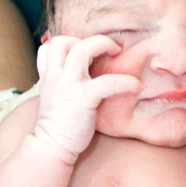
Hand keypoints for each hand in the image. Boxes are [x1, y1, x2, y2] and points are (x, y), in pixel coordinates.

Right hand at [34, 35, 140, 162]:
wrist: (52, 146)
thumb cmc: (59, 124)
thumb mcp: (54, 97)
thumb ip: (63, 82)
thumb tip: (82, 75)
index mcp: (49, 75)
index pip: (49, 46)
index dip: (67, 43)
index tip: (85, 53)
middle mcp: (56, 76)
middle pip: (63, 41)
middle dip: (87, 40)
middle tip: (107, 49)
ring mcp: (68, 85)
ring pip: (82, 50)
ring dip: (103, 45)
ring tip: (117, 52)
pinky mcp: (84, 99)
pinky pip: (107, 82)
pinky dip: (125, 81)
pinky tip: (136, 86)